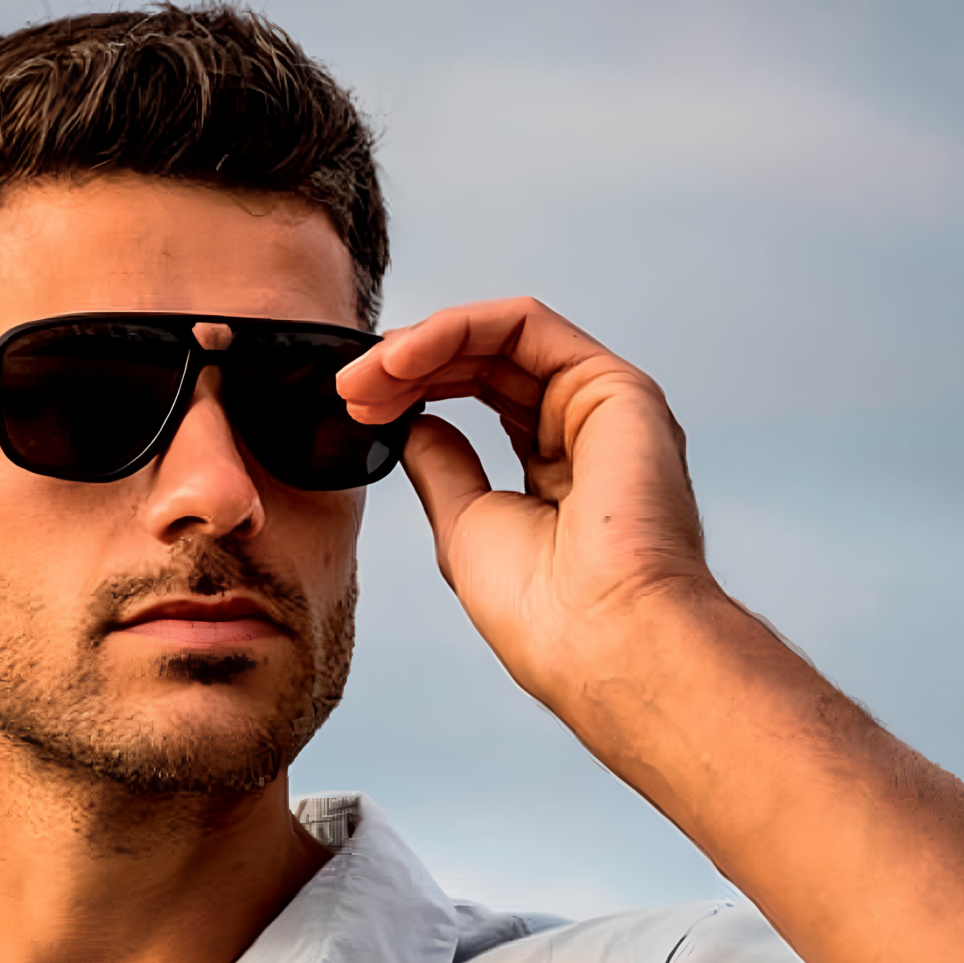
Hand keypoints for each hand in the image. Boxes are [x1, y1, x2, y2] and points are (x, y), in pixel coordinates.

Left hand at [337, 298, 716, 701]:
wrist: (599, 638)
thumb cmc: (540, 610)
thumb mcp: (466, 525)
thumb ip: (444, 465)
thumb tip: (416, 421)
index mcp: (560, 470)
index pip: (485, 398)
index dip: (418, 390)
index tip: (357, 407)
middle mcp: (587, 431)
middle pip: (489, 363)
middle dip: (409, 367)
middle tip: (350, 389)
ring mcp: (603, 405)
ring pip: (503, 336)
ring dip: (424, 345)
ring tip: (366, 376)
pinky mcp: (613, 385)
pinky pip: (525, 324)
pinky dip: (457, 329)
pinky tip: (403, 357)